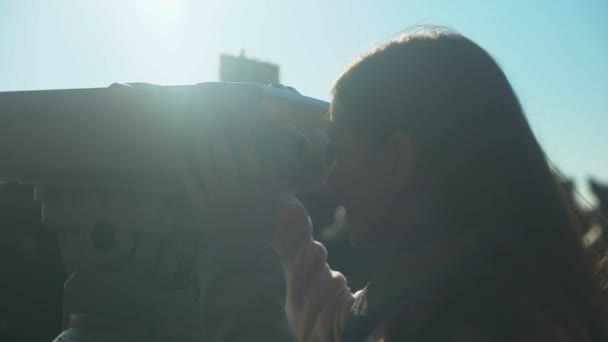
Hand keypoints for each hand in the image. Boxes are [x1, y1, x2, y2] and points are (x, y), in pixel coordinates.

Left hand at [175, 113, 282, 241]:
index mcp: (256, 190)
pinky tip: (181, 152)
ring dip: (202, 145)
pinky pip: (192, 184)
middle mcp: (236, 192)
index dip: (244, 135)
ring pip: (207, 166)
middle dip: (219, 135)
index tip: (240, 119)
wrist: (243, 255)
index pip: (250, 156)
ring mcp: (217, 199)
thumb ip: (272, 181)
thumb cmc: (261, 226)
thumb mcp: (273, 203)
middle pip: (224, 157)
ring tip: (201, 130)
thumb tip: (271, 156)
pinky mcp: (203, 208)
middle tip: (214, 118)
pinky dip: (185, 167)